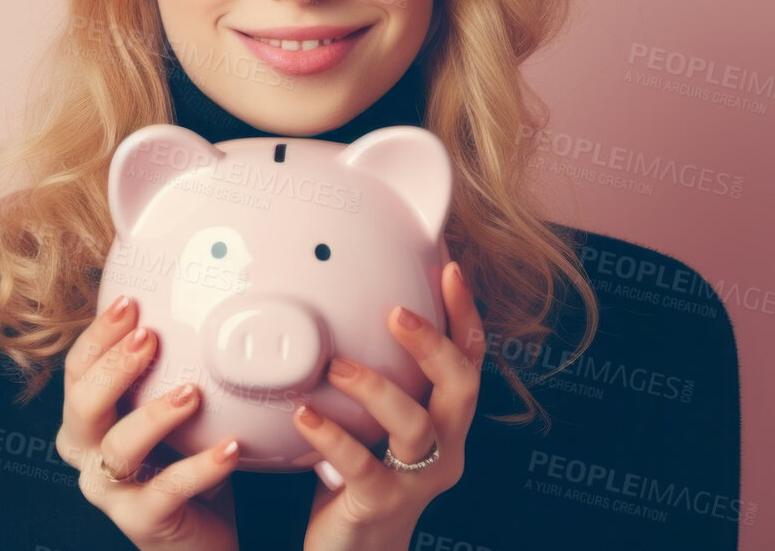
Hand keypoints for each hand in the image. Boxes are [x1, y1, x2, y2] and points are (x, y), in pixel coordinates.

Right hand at [54, 294, 244, 550]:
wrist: (199, 536)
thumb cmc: (181, 464)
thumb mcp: (170, 413)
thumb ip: (165, 372)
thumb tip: (191, 309)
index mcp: (86, 423)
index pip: (77, 371)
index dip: (98, 336)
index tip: (130, 303)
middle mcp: (88, 455)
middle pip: (82, 405)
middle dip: (115, 367)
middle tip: (151, 338)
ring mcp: (111, 492)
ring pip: (119, 448)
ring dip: (155, 415)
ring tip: (193, 393)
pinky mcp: (140, 521)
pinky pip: (167, 490)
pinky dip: (201, 466)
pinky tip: (230, 447)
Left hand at [293, 260, 483, 550]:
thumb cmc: (359, 481)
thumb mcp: (374, 425)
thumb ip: (372, 381)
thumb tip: (344, 317)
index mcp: (447, 423)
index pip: (470, 361)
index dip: (465, 315)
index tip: (448, 269)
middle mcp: (445, 450)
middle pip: (461, 389)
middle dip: (433, 345)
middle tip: (395, 313)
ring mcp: (418, 481)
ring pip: (416, 426)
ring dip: (376, 388)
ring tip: (335, 365)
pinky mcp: (382, 505)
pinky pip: (362, 466)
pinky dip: (333, 435)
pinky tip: (304, 414)